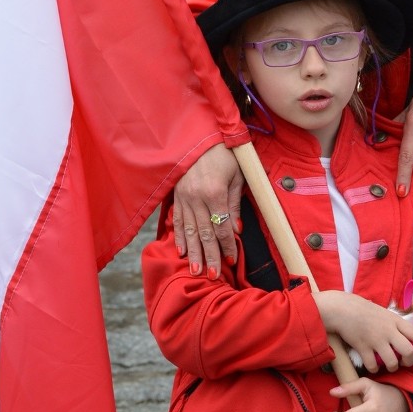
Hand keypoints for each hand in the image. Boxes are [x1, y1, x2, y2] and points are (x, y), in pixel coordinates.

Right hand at [172, 143, 243, 276]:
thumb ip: (234, 203)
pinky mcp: (176, 194)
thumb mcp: (236, 175)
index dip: (227, 245)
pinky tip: (181, 251)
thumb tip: (236, 230)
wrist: (200, 135)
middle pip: (204, 233)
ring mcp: (183, 197)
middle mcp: (196, 197)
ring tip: (196, 271)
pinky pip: (177, 220)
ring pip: (189, 230)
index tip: (232, 260)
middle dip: (209, 255)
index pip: (222, 226)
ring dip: (193, 252)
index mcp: (214, 192)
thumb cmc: (224, 153)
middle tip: (212, 276)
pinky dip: (179, 237)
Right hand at [313, 291, 412, 372]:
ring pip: (392, 362)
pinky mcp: (363, 347)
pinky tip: (373, 366)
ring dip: (393, 367)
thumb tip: (407, 334)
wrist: (342, 309)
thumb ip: (395, 323)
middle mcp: (388, 331)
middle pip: (408, 351)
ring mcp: (375, 340)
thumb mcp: (384, 312)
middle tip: (406, 363)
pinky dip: (374, 368)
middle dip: (409, 361)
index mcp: (395, 320)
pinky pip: (373, 365)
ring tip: (390, 366)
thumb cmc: (363, 309)